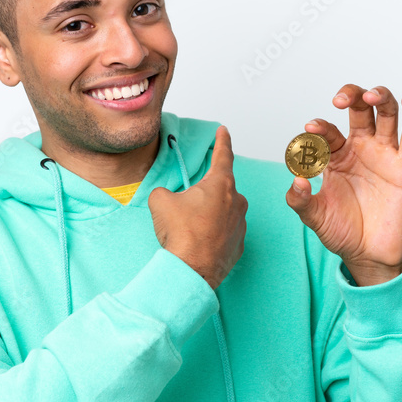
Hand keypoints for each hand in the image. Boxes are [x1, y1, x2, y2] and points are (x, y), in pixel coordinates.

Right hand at [148, 125, 247, 290]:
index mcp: (220, 184)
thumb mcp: (161, 201)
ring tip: (189, 229)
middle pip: (220, 188)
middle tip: (186, 206)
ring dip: (208, 215)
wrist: (192, 270)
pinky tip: (199, 242)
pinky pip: (225, 232)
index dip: (221, 141)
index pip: (223, 155)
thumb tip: (167, 196)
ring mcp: (240, 223)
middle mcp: (236, 201)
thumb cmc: (182, 234)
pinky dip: (213, 234)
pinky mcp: (239, 244)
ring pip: (223, 211)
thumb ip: (165, 191)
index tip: (223, 131)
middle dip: (204, 193)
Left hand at [285, 85, 401, 285]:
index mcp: (336, 156)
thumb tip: (297, 179)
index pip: (328, 131)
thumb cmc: (342, 231)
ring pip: (386, 113)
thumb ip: (300, 200)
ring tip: (370, 95)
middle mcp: (361, 148)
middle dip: (350, 96)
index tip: (310, 130)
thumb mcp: (314, 217)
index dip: (319, 127)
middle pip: (359, 109)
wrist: (370, 254)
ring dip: (379, 97)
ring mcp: (384, 154)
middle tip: (339, 100)